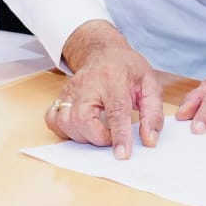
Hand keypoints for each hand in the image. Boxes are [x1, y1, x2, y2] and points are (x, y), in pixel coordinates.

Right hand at [45, 19, 162, 159]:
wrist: (103, 51)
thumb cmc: (128, 68)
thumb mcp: (150, 84)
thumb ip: (153, 112)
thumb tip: (149, 140)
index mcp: (114, 80)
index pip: (116, 111)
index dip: (119, 135)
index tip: (122, 154)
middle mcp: (88, 85)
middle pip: (83, 119)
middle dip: (98, 138)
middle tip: (112, 138)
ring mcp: (70, 91)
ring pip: (66, 122)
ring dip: (83, 137)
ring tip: (99, 132)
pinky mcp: (60, 97)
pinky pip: (53, 120)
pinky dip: (64, 130)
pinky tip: (80, 128)